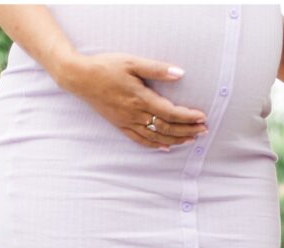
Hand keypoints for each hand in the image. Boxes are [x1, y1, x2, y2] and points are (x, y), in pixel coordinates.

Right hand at [56, 52, 207, 148]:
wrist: (80, 78)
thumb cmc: (106, 67)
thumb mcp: (132, 62)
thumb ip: (157, 69)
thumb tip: (179, 73)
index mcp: (141, 98)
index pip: (170, 112)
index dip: (188, 117)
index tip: (202, 117)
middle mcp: (136, 114)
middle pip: (167, 127)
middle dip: (187, 130)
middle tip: (203, 131)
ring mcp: (128, 122)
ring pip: (156, 137)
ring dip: (176, 140)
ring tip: (191, 139)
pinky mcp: (121, 126)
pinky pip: (141, 141)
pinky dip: (156, 145)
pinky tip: (166, 147)